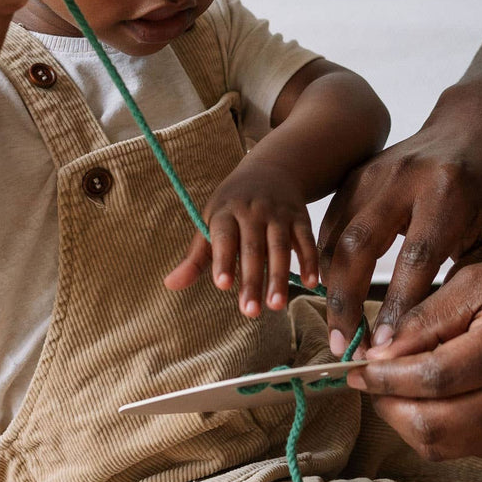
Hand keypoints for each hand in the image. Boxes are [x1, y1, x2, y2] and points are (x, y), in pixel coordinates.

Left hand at [164, 160, 318, 316]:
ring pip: (280, 247)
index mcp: (225, 212)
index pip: (224, 238)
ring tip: (276, 305)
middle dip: (252, 280)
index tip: (222, 285)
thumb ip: (195, 257)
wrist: (271, 169)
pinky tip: (312, 284)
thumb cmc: (232, 205)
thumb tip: (170, 285)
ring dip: (279, 277)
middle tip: (250, 311)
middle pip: (253, 249)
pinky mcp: (300, 218)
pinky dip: (310, 261)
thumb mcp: (210, 222)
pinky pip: (306, 240)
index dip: (223, 260)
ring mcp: (278, 214)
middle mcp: (253, 212)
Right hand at [317, 102, 481, 355]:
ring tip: (338, 328)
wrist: (479, 124)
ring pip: (336, 236)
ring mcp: (375, 172)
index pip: (415, 259)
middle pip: (359, 246)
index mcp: (448, 192)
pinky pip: (331, 223)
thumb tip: (431, 332)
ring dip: (331, 287)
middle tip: (347, 346)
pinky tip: (332, 292)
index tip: (387, 349)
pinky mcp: (357, 174)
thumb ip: (469, 280)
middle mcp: (404, 178)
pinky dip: (326, 261)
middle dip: (346, 301)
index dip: (398, 308)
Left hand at [347, 255, 481, 460]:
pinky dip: (437, 427)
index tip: (354, 367)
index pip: (429, 380)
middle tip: (368, 379)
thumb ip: (425, 319)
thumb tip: (376, 354)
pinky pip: (465, 448)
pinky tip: (433, 397)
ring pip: (442, 445)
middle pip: (431, 426)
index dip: (382, 378)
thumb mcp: (478, 281)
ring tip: (395, 387)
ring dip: (406, 420)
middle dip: (386, 405)